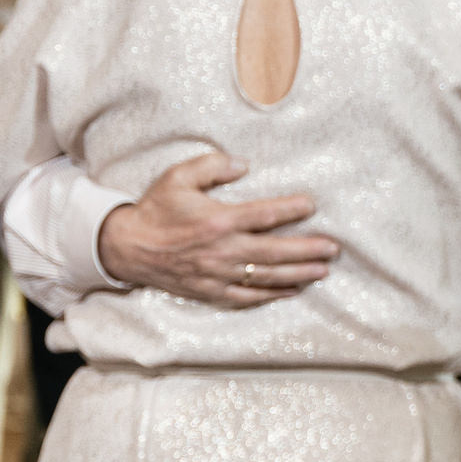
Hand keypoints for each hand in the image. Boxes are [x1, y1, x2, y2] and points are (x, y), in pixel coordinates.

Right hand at [95, 152, 339, 309]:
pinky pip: (248, 297)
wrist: (127, 247)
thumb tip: (243, 164)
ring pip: (266, 277)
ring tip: (323, 270)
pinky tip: (292, 290)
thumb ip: (212, 166)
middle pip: (275, 251)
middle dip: (307, 250)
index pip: (264, 215)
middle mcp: (222, 250)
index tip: (311, 205)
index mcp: (218, 220)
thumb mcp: (179, 177)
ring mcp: (218, 274)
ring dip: (298, 274)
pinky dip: (272, 295)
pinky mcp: (211, 291)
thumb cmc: (156, 209)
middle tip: (333, 248)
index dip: (291, 210)